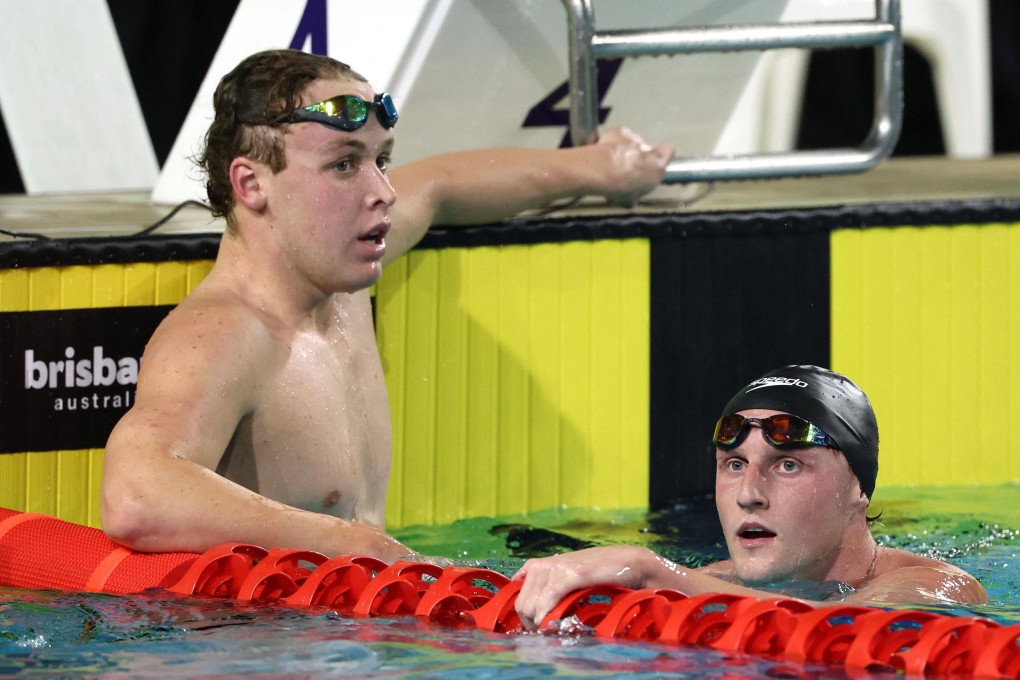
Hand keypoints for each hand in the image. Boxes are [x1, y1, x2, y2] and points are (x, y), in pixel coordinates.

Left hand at [512, 545, 653, 629]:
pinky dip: (548, 615)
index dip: (526, 617)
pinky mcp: (571, 574)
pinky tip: (556, 623)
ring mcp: (557, 568)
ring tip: (553, 631)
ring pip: (532, 604)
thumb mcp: (569, 577)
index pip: (519, 597)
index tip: (538, 628)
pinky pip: (549, 599)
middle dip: (531, 623)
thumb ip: (551, 587)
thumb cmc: (600, 572)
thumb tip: (534, 611)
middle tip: (547, 633)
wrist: (628, 562)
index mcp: (540, 565)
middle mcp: (544, 564)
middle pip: (523, 604)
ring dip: (540, 623)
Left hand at [594, 127, 673, 206]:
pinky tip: (606, 151)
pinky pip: (620, 136)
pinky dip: (614, 141)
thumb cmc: (619, 188)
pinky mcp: (620, 131)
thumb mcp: (631, 198)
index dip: (662, 156)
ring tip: (612, 161)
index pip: (669, 152)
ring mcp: (634, 138)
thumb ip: (636, 194)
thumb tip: (631, 199)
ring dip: (626, 150)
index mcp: (658, 166)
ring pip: (634, 143)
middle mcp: (649, 150)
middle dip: (641, 156)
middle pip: (649, 149)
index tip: (652, 163)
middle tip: (627, 168)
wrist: (602, 171)